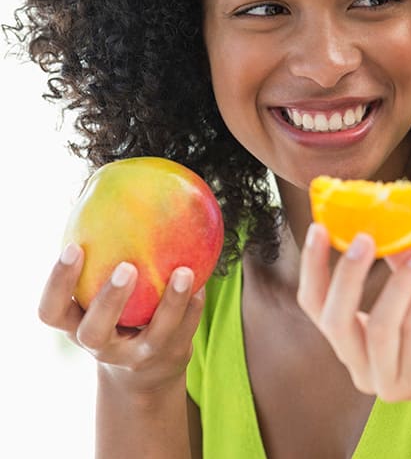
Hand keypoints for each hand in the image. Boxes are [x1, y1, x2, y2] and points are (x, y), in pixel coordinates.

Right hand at [37, 244, 205, 392]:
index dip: (58, 283)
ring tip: (185, 271)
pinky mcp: (168, 357)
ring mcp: (136, 356)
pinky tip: (202, 278)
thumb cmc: (116, 315)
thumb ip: (98, 257)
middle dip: (109, 300)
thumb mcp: (97, 294)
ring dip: (171, 303)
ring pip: (154, 335)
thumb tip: (95, 194)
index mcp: (75, 326)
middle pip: (94, 331)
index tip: (74, 248)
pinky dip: (194, 304)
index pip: (52, 311)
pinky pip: (185, 330)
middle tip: (127, 266)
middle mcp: (100, 346)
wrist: (145, 371)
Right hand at [297, 224, 410, 414]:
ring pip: (376, 326)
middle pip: (333, 321)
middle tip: (362, 236)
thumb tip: (382, 215)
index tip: (318, 227)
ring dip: (396, 282)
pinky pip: (410, 333)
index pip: (316, 306)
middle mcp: (363, 366)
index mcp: (355, 342)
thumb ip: (398, 257)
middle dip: (344, 275)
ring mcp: (388, 379)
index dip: (313, 267)